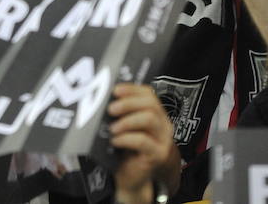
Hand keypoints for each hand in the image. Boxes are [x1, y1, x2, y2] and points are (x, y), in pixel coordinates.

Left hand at [108, 83, 178, 203]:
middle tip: (111, 109)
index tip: (115, 90)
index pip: (148, 94)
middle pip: (151, 104)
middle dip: (128, 103)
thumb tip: (105, 99)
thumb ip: (120, 114)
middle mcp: (163, 125)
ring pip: (150, 119)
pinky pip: (143, 141)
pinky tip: (115, 141)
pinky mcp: (158, 155)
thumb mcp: (124, 128)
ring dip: (128, 120)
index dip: (131, 89)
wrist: (132, 178)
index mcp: (156, 114)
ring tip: (113, 128)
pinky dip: (126, 138)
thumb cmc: (126, 151)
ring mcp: (163, 140)